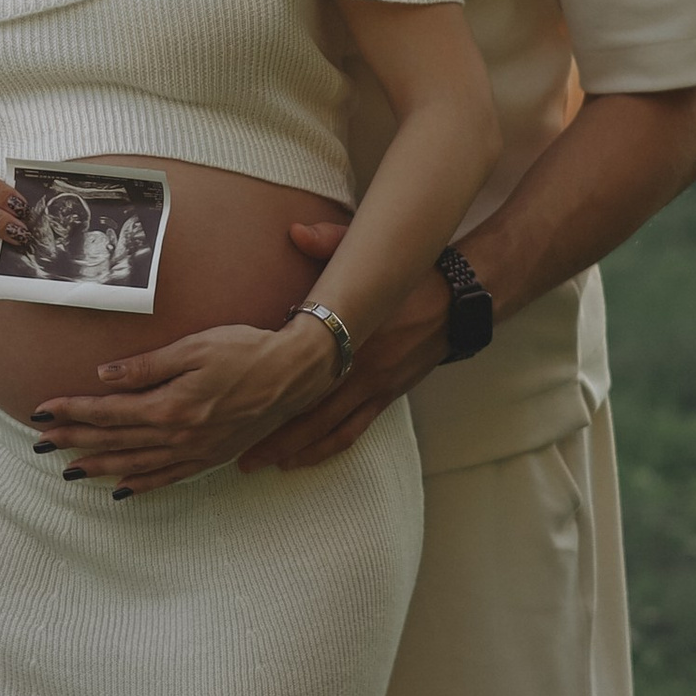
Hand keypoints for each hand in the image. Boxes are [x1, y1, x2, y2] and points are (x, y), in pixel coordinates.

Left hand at [33, 316, 338, 493]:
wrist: (294, 374)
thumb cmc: (245, 351)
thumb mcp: (194, 348)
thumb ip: (146, 366)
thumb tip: (102, 377)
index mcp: (169, 406)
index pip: (107, 412)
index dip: (71, 412)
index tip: (40, 411)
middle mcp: (178, 435)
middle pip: (114, 440)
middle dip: (73, 440)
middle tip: (39, 443)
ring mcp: (195, 451)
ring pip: (135, 464)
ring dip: (98, 466)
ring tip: (68, 470)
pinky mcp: (210, 457)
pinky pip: (167, 478)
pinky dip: (141, 485)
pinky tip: (121, 489)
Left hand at [238, 249, 452, 472]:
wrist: (456, 303)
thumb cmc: (408, 279)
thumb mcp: (368, 257)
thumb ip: (328, 244)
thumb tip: (293, 230)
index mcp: (352, 337)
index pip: (305, 373)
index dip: (272, 394)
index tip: (240, 405)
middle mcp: (361, 371)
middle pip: (311, 415)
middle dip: (275, 439)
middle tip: (240, 457)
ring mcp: (375, 389)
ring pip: (330, 431)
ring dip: (298, 451)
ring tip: (266, 465)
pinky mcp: (387, 397)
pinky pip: (354, 431)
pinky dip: (328, 448)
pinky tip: (306, 458)